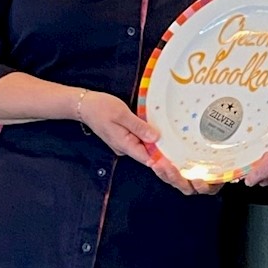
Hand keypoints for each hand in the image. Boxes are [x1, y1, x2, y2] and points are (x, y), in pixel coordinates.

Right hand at [80, 92, 207, 194]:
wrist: (83, 105)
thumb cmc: (101, 108)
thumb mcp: (121, 114)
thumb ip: (139, 127)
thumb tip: (155, 138)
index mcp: (124, 145)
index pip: (148, 158)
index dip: (163, 161)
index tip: (179, 161)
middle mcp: (125, 148)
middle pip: (148, 155)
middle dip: (164, 154)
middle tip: (184, 152)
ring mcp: (124, 144)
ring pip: (145, 148)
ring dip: (158, 145)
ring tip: (178, 143)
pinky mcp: (124, 138)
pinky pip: (140, 141)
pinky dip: (150, 139)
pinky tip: (161, 134)